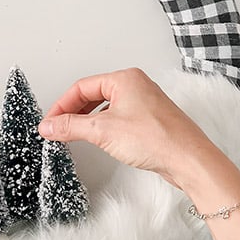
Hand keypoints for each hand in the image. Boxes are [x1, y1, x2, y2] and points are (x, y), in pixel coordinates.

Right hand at [38, 68, 220, 188]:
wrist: (189, 160)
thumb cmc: (157, 139)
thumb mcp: (102, 131)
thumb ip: (70, 126)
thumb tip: (49, 126)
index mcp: (124, 78)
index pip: (81, 87)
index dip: (61, 105)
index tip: (50, 122)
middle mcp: (135, 86)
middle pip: (92, 95)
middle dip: (72, 112)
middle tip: (57, 129)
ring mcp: (143, 103)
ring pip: (104, 107)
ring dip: (86, 120)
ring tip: (72, 135)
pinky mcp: (149, 120)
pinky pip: (117, 117)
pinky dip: (102, 126)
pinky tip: (97, 139)